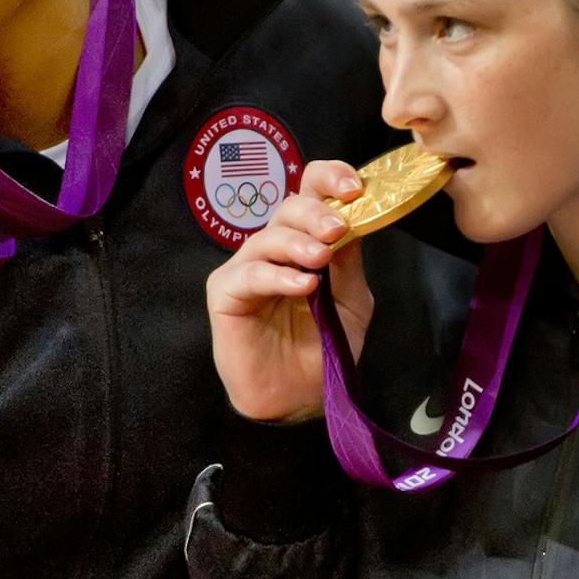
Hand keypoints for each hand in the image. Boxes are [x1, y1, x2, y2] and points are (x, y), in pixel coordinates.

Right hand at [205, 161, 374, 421]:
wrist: (296, 399)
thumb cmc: (321, 349)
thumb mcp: (350, 302)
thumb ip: (348, 263)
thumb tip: (352, 220)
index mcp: (306, 242)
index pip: (310, 192)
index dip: (329, 179)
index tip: (354, 189)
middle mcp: (274, 249)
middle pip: (288, 207)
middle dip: (314, 212)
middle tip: (336, 228)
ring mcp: (246, 268)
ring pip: (267, 237)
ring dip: (297, 243)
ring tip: (319, 261)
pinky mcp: (224, 293)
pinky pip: (249, 274)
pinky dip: (277, 276)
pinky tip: (302, 286)